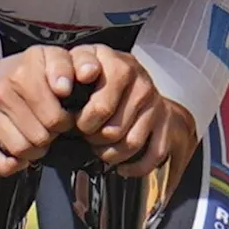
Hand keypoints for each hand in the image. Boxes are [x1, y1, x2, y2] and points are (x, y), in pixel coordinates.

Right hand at [0, 46, 76, 176]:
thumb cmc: (32, 73)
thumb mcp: (54, 58)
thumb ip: (69, 66)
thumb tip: (64, 88)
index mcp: (24, 69)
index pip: (55, 116)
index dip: (66, 121)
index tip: (65, 115)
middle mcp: (1, 89)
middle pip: (40, 135)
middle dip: (51, 135)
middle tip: (50, 126)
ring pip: (21, 149)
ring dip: (35, 150)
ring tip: (36, 135)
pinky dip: (11, 164)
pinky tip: (19, 156)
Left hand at [67, 44, 197, 179]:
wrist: (131, 76)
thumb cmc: (98, 74)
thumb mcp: (80, 63)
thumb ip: (66, 71)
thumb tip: (62, 89)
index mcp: (116, 63)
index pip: (101, 105)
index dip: (84, 120)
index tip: (77, 123)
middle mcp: (139, 80)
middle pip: (112, 128)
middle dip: (93, 137)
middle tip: (86, 133)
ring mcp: (154, 101)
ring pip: (131, 143)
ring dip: (110, 153)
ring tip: (99, 145)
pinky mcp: (166, 121)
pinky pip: (153, 154)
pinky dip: (134, 166)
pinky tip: (121, 165)